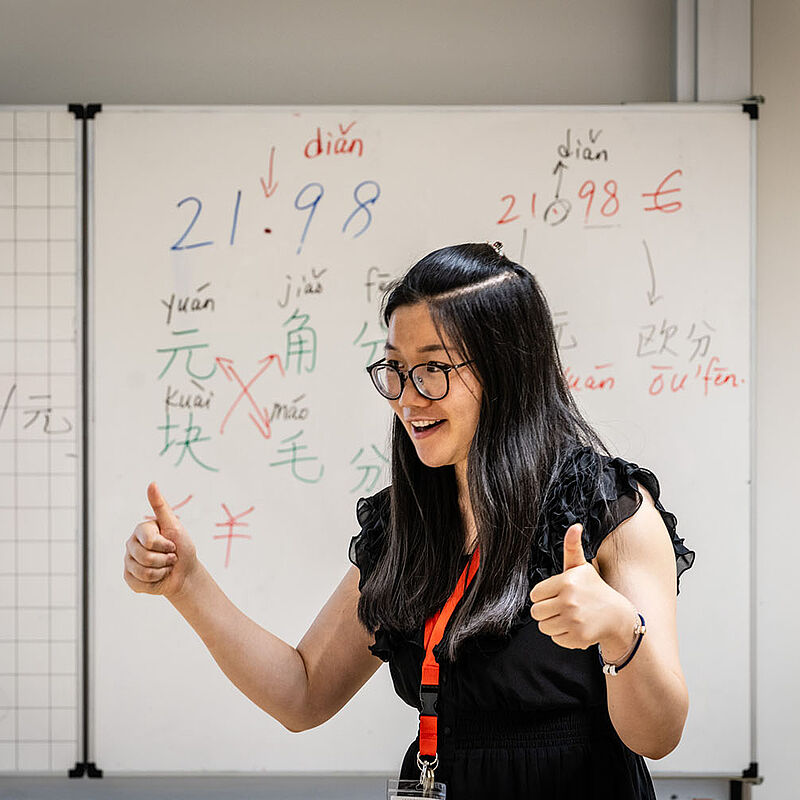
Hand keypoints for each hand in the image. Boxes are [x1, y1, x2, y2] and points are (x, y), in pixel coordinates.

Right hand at [123, 482, 198, 598]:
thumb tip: (152, 483)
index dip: (166, 545)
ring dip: (161, 571)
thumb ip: (161, 506)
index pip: (149, 540)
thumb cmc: (182, 547)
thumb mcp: (174, 525)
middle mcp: (131, 544)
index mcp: (141, 530)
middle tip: (171, 557)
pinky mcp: (129, 577)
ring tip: (166, 567)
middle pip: (145, 557)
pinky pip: (138, 582)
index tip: (173, 544)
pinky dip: (154, 581)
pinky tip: (158, 576)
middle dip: (165, 560)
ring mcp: (128, 561)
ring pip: (142, 571)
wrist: (185, 572)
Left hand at [530, 523, 635, 656]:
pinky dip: (563, 635)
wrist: (617, 616)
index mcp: (567, 581)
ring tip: (569, 616)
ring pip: (543, 626)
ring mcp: (574, 620)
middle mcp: (570, 600)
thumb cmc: (593, 588)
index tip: (557, 594)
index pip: (534, 595)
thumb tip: (574, 525)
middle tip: (562, 606)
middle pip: (536, 612)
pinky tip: (576, 626)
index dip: (544, 595)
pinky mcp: (578, 637)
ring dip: (553, 623)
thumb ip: (572, 547)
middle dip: (546, 610)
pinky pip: (555, 638)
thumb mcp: (581, 567)